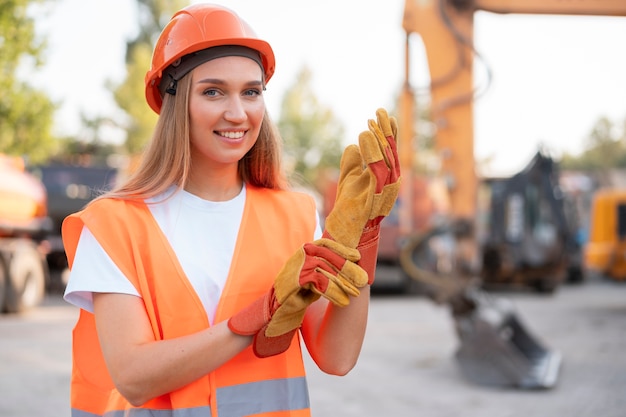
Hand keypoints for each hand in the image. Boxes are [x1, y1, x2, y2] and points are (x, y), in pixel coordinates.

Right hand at [228, 238, 367, 356]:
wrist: (270, 319)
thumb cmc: (292, 302)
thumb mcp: (310, 284)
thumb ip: (322, 273)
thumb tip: (342, 269)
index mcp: (301, 256)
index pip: (323, 245)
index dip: (340, 249)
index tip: (356, 256)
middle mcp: (297, 260)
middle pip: (325, 255)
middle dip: (346, 266)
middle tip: (363, 279)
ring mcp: (294, 270)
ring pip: (324, 268)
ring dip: (342, 281)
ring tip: (356, 293)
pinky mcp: (293, 283)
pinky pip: (318, 283)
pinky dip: (333, 292)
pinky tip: (343, 302)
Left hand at [323, 108, 400, 282]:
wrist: (345, 232)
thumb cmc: (349, 207)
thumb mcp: (348, 179)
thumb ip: (352, 162)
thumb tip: (353, 145)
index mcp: (387, 178)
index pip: (390, 151)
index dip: (388, 133)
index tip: (382, 114)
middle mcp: (391, 183)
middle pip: (392, 152)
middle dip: (386, 131)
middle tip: (379, 112)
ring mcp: (385, 191)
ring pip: (387, 159)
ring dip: (379, 139)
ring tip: (369, 123)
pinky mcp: (374, 196)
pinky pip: (375, 170)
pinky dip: (371, 152)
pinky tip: (362, 138)